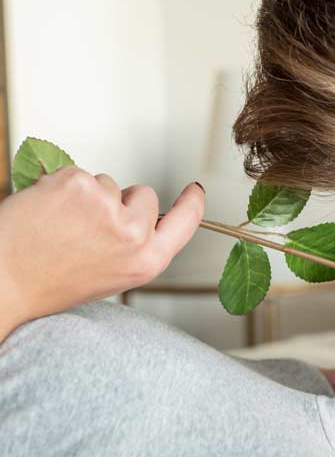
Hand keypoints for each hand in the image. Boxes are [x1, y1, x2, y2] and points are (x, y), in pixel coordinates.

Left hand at [0, 168, 204, 330]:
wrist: (2, 280)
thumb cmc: (46, 283)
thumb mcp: (110, 276)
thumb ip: (136, 247)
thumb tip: (141, 214)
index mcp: (146, 261)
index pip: (186, 222)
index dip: (192, 202)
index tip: (194, 190)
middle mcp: (133, 234)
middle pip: (143, 195)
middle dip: (120, 201)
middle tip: (86, 226)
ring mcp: (106, 206)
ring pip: (107, 183)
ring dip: (86, 196)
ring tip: (58, 225)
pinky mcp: (78, 185)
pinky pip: (79, 174)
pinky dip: (60, 187)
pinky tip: (46, 211)